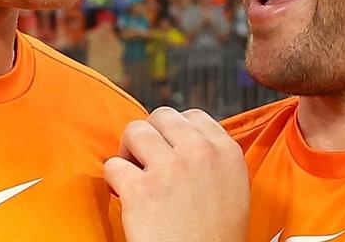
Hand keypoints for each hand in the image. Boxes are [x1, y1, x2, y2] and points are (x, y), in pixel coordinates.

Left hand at [104, 107, 249, 241]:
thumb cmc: (215, 238)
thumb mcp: (232, 190)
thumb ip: (212, 159)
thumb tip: (180, 139)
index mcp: (227, 152)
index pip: (191, 116)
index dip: (173, 132)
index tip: (167, 151)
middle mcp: (200, 154)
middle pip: (160, 116)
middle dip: (149, 137)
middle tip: (146, 162)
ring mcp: (170, 169)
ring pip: (134, 130)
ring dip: (128, 152)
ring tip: (133, 176)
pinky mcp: (141, 190)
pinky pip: (112, 166)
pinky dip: (113, 181)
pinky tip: (125, 197)